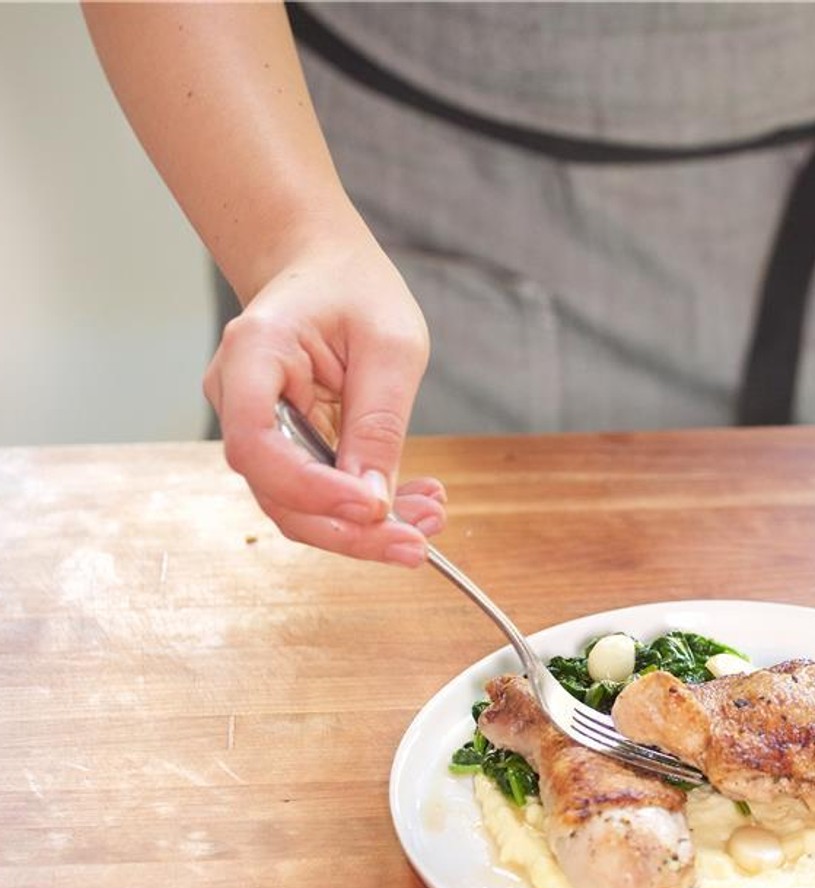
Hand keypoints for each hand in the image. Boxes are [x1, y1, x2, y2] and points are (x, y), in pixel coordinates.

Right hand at [204, 230, 445, 566]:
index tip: (372, 506)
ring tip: (428, 521)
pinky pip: (318, 493)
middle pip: (277, 493)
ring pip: (298, 506)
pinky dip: (366, 507)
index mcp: (254, 355)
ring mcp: (257, 428)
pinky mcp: (285, 448)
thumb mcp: (390, 346)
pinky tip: (414, 506)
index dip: (311, 489)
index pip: (257, 445)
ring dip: (364, 528)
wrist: (327, 270)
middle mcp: (240, 398)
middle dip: (348, 530)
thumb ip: (379, 423)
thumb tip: (375, 501)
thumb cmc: (355, 290)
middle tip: (414, 544)